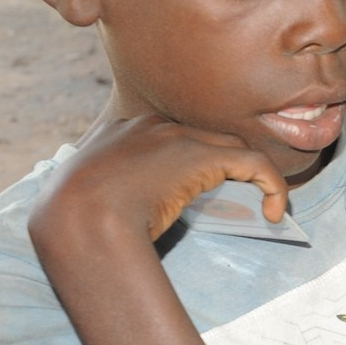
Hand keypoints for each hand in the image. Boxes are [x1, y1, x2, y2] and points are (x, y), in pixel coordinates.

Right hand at [34, 115, 287, 243]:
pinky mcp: (204, 157)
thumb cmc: (70, 220)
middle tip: (236, 199)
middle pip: (202, 138)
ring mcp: (177, 137)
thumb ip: (96, 197)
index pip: (166, 137)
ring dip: (250, 174)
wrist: (77, 219)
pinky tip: (275, 213)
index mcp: (118, 132)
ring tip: (262, 205)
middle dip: (222, 165)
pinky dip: (272, 185)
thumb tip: (104, 219)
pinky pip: (255, 163)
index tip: (194, 193)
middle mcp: (149, 125)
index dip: (187, 163)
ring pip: (232, 146)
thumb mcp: (75, 200)